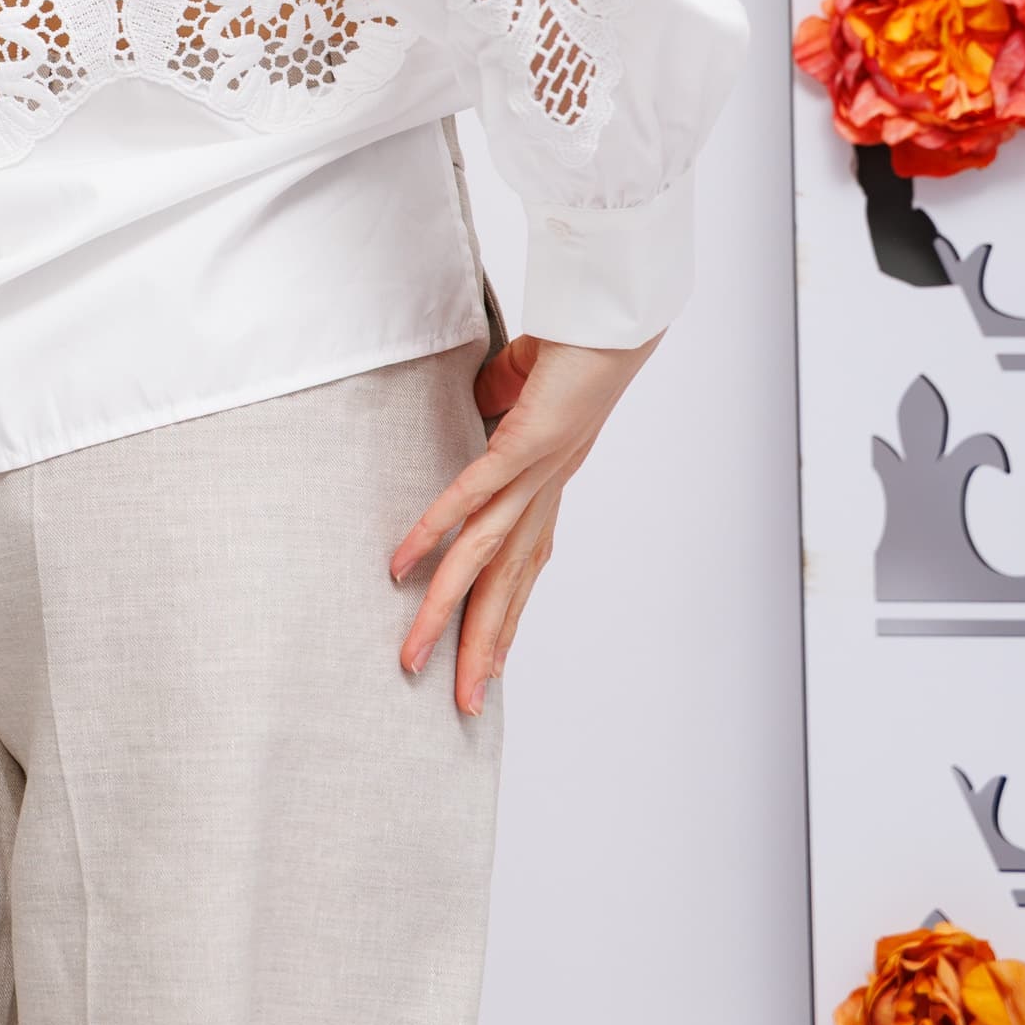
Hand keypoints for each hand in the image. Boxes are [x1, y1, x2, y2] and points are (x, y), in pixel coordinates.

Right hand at [389, 330, 661, 714]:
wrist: (618, 319)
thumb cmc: (579, 346)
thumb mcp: (528, 385)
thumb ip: (501, 401)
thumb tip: (479, 404)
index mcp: (549, 485)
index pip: (524, 568)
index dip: (506, 619)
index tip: (490, 667)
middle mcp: (546, 492)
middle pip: (505, 585)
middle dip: (480, 647)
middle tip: (461, 705)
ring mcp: (537, 474)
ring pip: (485, 558)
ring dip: (450, 612)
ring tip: (417, 655)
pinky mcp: (527, 445)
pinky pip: (472, 496)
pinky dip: (437, 531)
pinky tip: (407, 564)